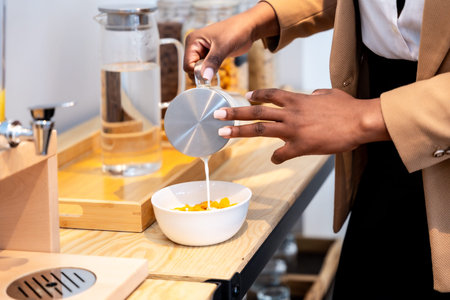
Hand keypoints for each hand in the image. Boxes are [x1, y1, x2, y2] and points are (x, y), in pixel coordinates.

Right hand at [183, 2, 278, 80]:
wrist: (248, 27)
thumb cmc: (236, 31)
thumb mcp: (223, 47)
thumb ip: (213, 62)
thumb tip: (205, 77)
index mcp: (193, 40)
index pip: (187, 65)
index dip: (197, 72)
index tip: (210, 72)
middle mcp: (195, 45)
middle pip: (191, 68)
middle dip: (202, 72)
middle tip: (216, 68)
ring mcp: (202, 50)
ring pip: (199, 69)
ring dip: (207, 72)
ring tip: (219, 64)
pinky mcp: (210, 55)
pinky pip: (206, 68)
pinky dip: (211, 71)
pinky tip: (219, 66)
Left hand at [214, 88, 389, 163]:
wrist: (360, 121)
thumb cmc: (347, 107)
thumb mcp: (329, 94)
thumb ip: (317, 93)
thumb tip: (313, 93)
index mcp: (297, 99)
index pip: (270, 95)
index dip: (256, 95)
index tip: (245, 96)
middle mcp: (290, 113)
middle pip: (257, 111)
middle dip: (235, 112)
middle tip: (218, 114)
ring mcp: (293, 130)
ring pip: (260, 129)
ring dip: (239, 131)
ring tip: (223, 132)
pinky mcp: (301, 146)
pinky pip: (282, 154)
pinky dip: (276, 157)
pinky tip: (274, 159)